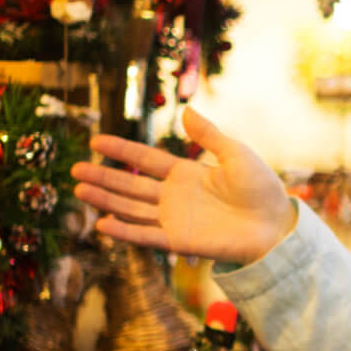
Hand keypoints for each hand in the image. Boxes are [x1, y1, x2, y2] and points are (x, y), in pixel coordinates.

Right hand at [71, 107, 295, 263]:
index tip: (95, 141)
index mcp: (187, 174)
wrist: (276, 225)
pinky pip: (146, 236)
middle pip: (131, 185)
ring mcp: (175, 219)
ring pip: (132, 209)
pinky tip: (102, 224)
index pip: (145, 159)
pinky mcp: (180, 241)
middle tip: (75, 170)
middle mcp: (175, 196)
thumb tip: (186, 109)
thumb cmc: (262, 189)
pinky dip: (125, 232)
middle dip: (103, 177)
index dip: (121, 150)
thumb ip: (209, 135)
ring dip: (106, 201)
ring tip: (79, 191)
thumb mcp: (235, 154)